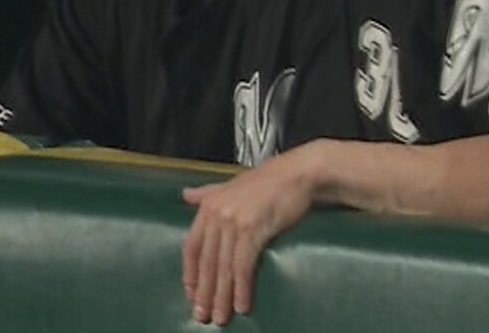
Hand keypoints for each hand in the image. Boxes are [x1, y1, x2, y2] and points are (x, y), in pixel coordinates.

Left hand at [181, 142, 324, 324]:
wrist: (303, 172)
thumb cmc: (272, 180)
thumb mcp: (234, 184)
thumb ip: (209, 192)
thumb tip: (185, 194)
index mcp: (209, 205)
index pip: (192, 248)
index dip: (192, 275)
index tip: (192, 296)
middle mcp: (216, 214)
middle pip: (207, 263)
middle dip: (205, 293)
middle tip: (202, 317)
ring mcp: (233, 222)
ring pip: (223, 268)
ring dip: (221, 297)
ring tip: (221, 318)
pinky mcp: (253, 230)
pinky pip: (243, 266)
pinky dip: (241, 289)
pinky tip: (242, 305)